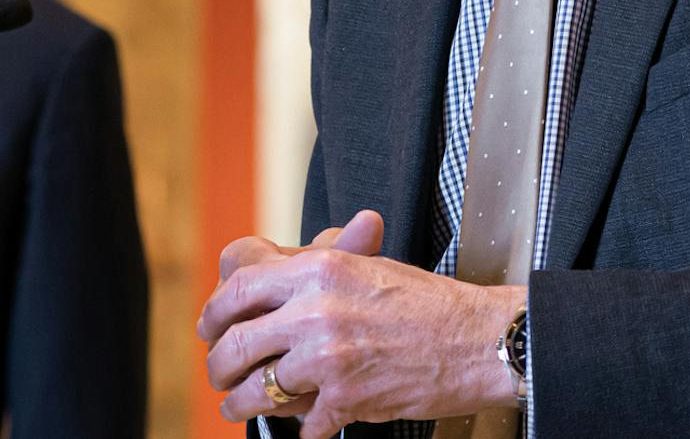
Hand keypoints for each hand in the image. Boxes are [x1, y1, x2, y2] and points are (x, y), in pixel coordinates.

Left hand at [200, 212, 524, 438]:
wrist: (478, 339)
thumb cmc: (427, 304)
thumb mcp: (366, 267)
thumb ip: (312, 267)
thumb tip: (262, 268)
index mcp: (319, 267)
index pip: (240, 285)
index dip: (215, 312)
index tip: (211, 327)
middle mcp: (316, 307)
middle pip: (235, 342)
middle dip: (219, 366)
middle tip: (221, 375)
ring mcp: (328, 355)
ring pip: (256, 389)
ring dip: (242, 405)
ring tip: (240, 407)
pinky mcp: (345, 397)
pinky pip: (301, 425)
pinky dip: (302, 431)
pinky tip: (308, 425)